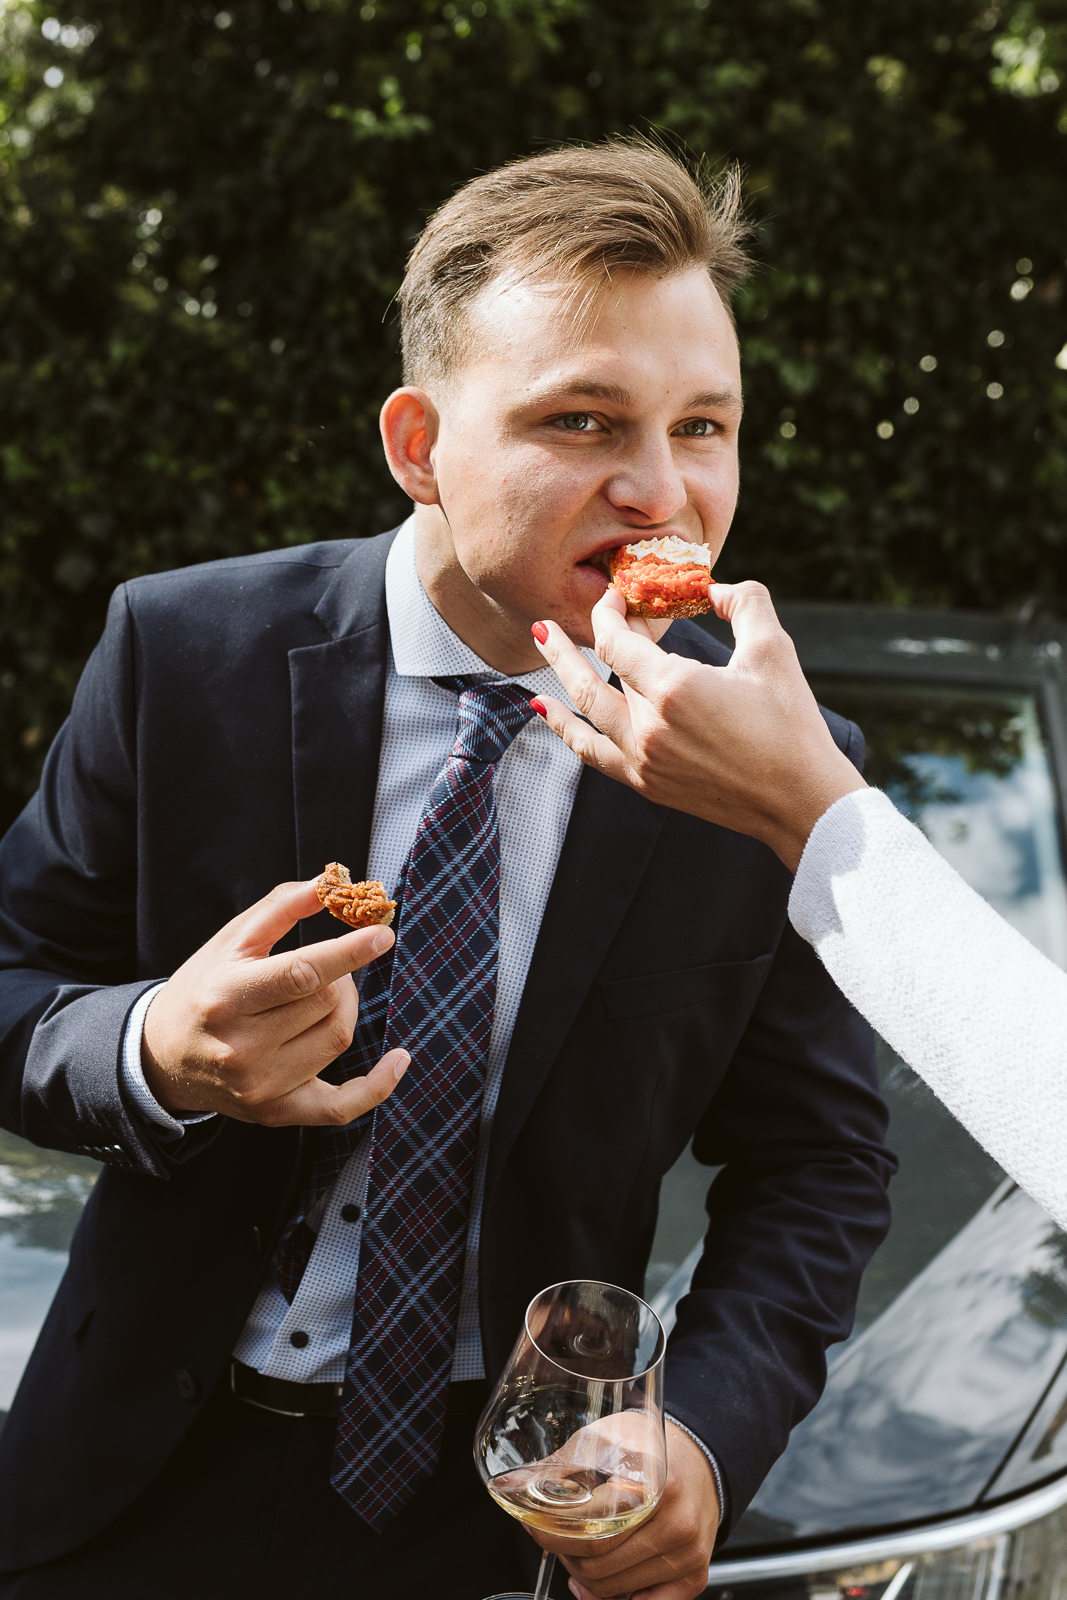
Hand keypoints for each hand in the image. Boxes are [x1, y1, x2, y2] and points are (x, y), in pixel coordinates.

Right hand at [141, 878, 407, 1123]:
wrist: (162, 1056)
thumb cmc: (204, 986)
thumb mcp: (231, 940)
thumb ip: (281, 906)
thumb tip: (331, 882)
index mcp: (226, 996)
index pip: (300, 973)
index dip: (348, 952)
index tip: (383, 933)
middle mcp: (240, 1047)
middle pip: (326, 1004)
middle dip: (340, 977)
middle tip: (327, 970)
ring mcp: (259, 1085)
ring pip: (337, 1039)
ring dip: (344, 1010)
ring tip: (322, 999)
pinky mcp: (276, 1112)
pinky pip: (341, 1106)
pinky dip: (378, 1084)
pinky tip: (398, 1059)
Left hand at [530, 583, 865, 870]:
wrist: (799, 800)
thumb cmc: (791, 726)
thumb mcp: (773, 650)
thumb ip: (744, 602)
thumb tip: (715, 587)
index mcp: (673, 688)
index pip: (616, 641)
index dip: (608, 613)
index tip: (615, 596)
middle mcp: (648, 726)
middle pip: (593, 674)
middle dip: (571, 642)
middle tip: (548, 622)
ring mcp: (642, 759)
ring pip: (585, 710)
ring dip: (559, 675)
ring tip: (541, 646)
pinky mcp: (646, 784)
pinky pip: (591, 752)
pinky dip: (565, 727)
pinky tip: (545, 708)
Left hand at [531, 1419, 719, 1599]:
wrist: (701, 1459)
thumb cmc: (650, 1447)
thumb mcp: (605, 1439)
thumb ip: (563, 1466)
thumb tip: (514, 1486)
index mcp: (654, 1483)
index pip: (589, 1527)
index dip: (551, 1532)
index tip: (533, 1526)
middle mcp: (676, 1522)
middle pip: (597, 1563)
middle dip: (565, 1553)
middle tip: (557, 1537)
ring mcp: (687, 1554)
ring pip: (611, 1588)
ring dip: (585, 1575)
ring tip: (582, 1551)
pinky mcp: (694, 1576)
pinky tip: (603, 1583)